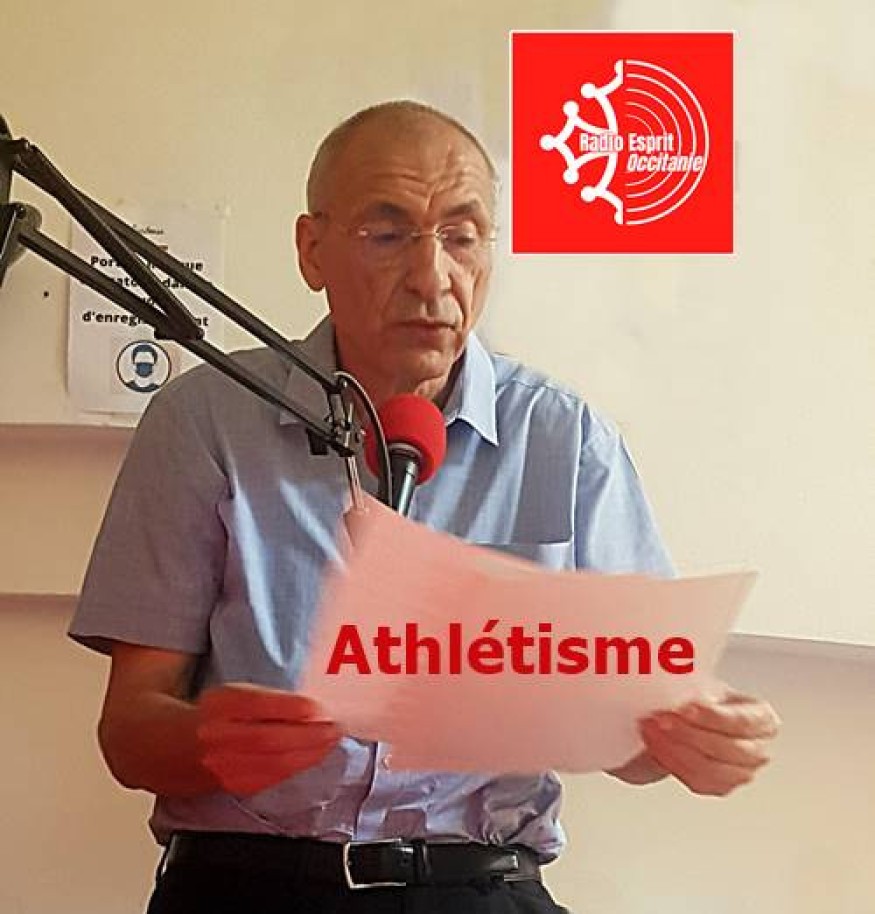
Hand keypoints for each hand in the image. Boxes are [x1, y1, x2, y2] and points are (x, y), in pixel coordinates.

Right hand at [195, 684, 340, 795]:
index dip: (291, 708)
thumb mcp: (243, 693)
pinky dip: (297, 766)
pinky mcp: (234, 784)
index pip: (257, 705)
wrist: (184, 745)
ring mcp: (224, 764)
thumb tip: (314, 709)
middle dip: (308, 735)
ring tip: (331, 742)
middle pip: (268, 739)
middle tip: (335, 729)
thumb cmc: (224, 713)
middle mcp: (218, 735)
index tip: (320, 708)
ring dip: (309, 754)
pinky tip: (313, 756)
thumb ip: (274, 700)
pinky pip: (272, 778)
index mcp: (221, 704)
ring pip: (272, 763)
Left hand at [637, 687, 779, 795]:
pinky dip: (674, 764)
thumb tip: (677, 672)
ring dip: (677, 751)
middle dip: (690, 734)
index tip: (686, 708)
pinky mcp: (719, 786)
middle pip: (729, 749)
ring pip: (712, 770)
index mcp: (761, 717)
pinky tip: (657, 747)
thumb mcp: (700, 682)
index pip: (742, 721)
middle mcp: (757, 748)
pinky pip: (698, 782)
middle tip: (661, 719)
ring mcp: (741, 772)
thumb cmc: (697, 697)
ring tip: (652, 731)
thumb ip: (694, 683)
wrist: (682, 717)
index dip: (713, 717)